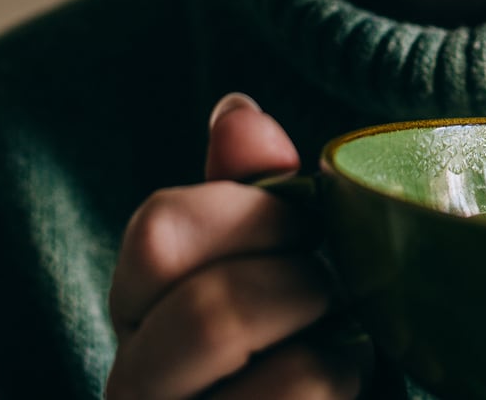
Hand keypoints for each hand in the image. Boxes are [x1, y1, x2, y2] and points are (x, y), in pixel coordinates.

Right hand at [104, 94, 368, 398]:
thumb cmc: (300, 355)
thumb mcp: (278, 270)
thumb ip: (252, 199)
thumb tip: (238, 114)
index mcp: (138, 317)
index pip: (159, 233)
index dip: (253, 213)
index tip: (310, 225)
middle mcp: (136, 387)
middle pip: (207, 307)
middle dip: (300, 287)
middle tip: (336, 295)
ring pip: (265, 375)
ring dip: (330, 350)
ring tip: (349, 352)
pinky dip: (339, 388)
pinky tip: (349, 390)